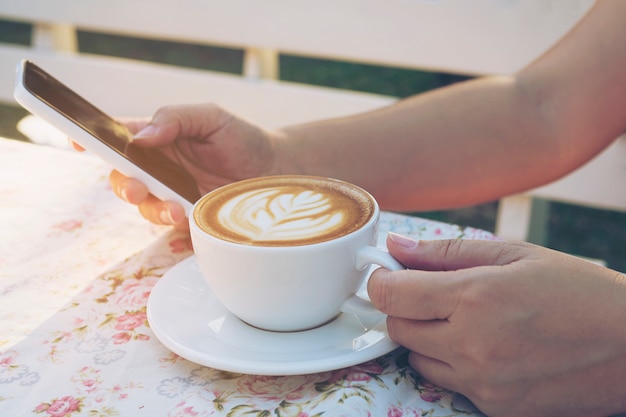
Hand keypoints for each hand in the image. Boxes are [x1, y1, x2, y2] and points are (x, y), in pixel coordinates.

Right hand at [107, 104, 286, 227]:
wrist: (279, 170)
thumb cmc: (243, 138)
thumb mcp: (212, 117)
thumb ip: (176, 119)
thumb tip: (141, 136)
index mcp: (158, 137)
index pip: (119, 137)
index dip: (92, 138)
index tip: (74, 140)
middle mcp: (159, 167)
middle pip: (123, 177)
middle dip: (123, 184)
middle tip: (136, 188)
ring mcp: (172, 193)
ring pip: (144, 205)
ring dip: (152, 208)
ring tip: (175, 208)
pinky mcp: (190, 216)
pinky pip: (171, 224)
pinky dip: (175, 223)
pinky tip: (189, 218)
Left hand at [368, 235, 625, 416]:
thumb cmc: (578, 291)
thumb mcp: (515, 255)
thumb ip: (446, 252)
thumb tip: (396, 248)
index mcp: (475, 297)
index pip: (391, 295)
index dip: (380, 280)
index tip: (385, 272)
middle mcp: (471, 344)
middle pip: (397, 327)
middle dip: (404, 307)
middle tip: (430, 293)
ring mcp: (482, 382)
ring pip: (417, 357)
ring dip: (425, 336)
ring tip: (463, 319)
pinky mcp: (495, 406)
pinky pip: (448, 382)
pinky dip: (452, 362)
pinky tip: (483, 345)